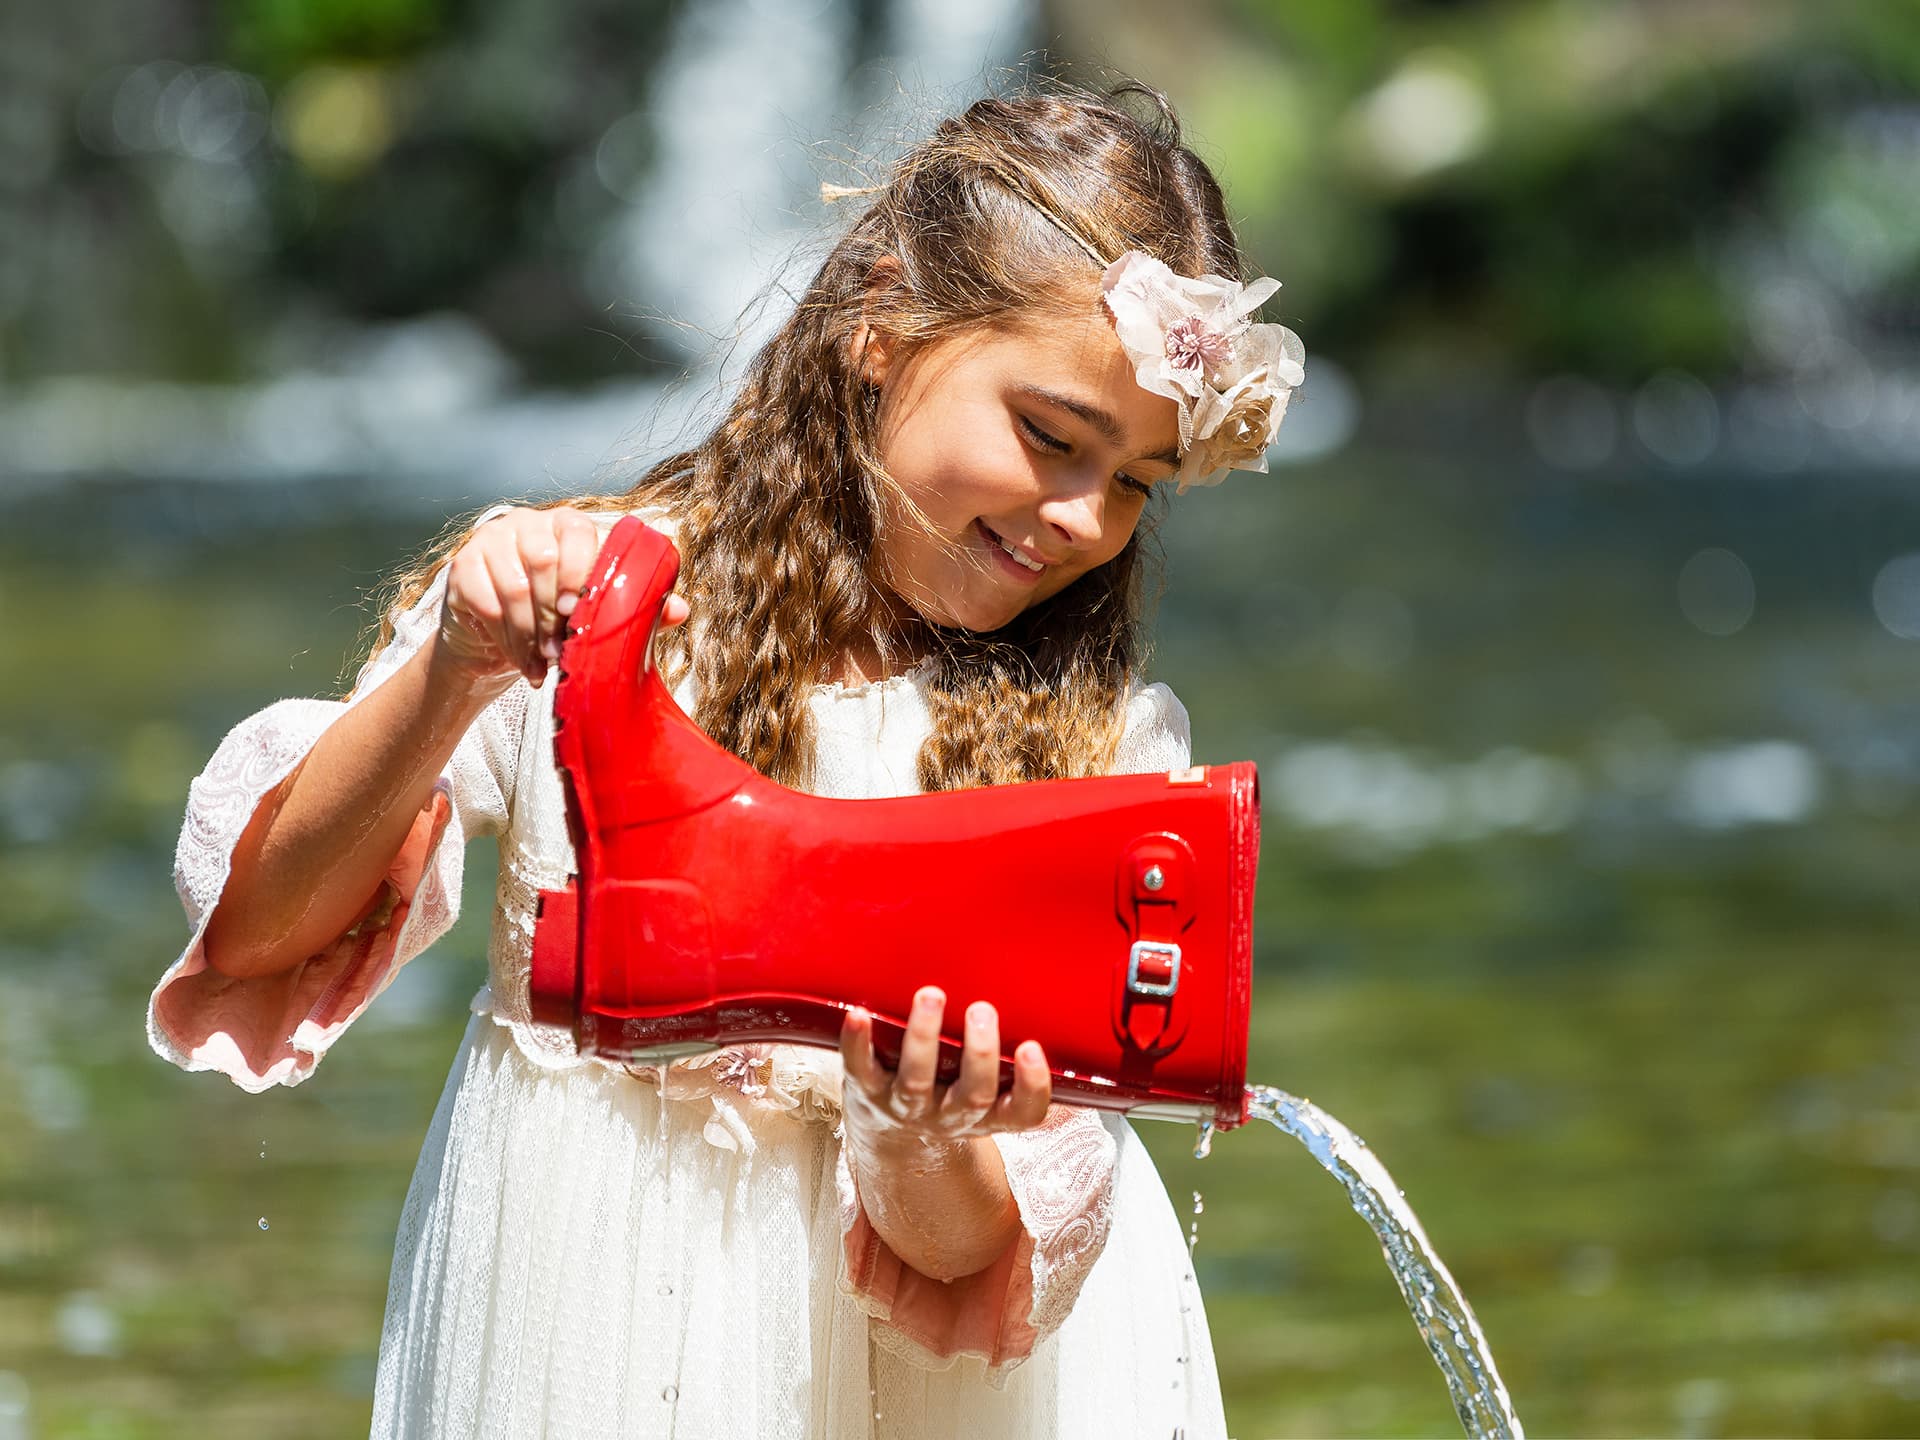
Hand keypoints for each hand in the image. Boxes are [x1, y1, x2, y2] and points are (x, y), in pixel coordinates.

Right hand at [435, 505, 689, 690]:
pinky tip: (522, 662)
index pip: (578, 531)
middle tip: (562, 650)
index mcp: (567, 525)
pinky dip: (506, 639)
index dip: (580, 569)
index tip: (580, 610)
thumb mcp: (599, 613)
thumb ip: (639, 608)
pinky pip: (485, 600)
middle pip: (542, 559)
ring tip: (545, 663)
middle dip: (554, 613)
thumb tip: (682, 609)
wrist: (501, 640)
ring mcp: (491, 541)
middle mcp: (528, 523)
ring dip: (531, 632)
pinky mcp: (463, 566)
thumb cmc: (560, 618)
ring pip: (513, 585)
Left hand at [838, 986, 1051, 1149]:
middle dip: (979, 1052)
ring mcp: (909, 1108)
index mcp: (990, 1113)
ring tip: (930, 997)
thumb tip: (1026, 980)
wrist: (893, 1134)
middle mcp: (952, 1116)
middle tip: (982, 1010)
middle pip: (972, 1095)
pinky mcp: (869, 1092)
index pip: (1024, 1112)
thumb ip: (1006, 1048)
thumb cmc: (950, 1092)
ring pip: (917, 1081)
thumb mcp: (987, 1083)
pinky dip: (857, 1042)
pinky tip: (858, 1014)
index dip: (1032, 1085)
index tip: (1031, 1047)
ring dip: (923, 1038)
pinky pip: (861, 1070)